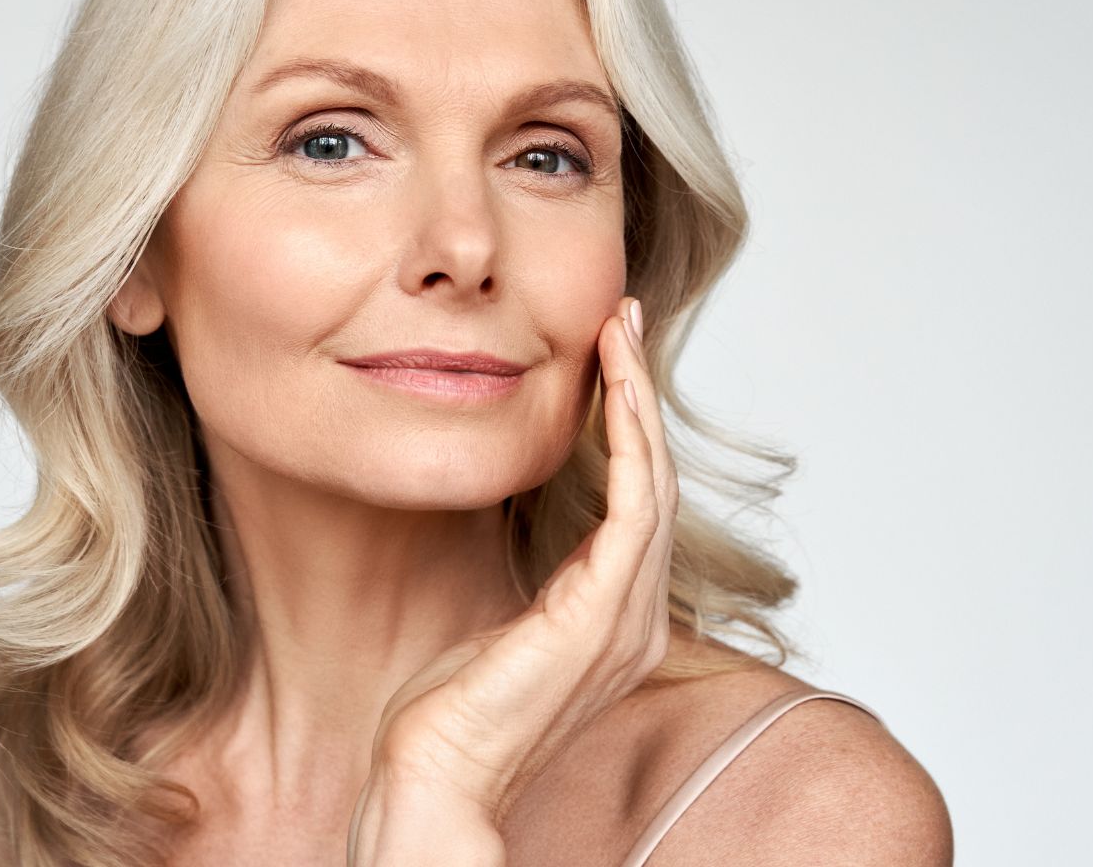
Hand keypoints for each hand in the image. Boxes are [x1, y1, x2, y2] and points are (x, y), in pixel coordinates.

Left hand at [348, 296, 679, 860]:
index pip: (637, 498)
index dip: (629, 422)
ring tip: (620, 333)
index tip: (610, 355)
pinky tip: (616, 391)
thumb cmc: (451, 709)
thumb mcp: (500, 618)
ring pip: (652, 481)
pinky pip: (634, 509)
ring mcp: (627, 617)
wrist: (436, 774)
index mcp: (616, 615)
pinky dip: (629, 443)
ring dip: (638, 400)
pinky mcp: (602, 615)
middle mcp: (637, 615)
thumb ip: (533, 573)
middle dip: (640, 391)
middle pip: (655, 478)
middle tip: (624, 317)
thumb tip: (522, 520)